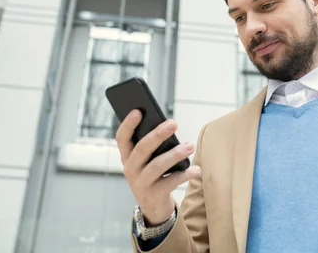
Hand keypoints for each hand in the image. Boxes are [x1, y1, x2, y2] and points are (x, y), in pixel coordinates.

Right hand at [116, 109, 200, 224]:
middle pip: (142, 149)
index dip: (128, 124)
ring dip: (175, 154)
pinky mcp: (154, 195)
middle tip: (173, 123)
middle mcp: (130, 169)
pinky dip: (184, 175)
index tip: (138, 111)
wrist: (154, 207)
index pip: (122, 138)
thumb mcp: (148, 160)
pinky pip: (170, 182)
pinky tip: (196, 169)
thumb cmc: (154, 175)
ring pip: (157, 166)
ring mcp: (140, 183)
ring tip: (190, 146)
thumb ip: (153, 145)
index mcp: (127, 157)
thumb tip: (168, 125)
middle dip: (157, 134)